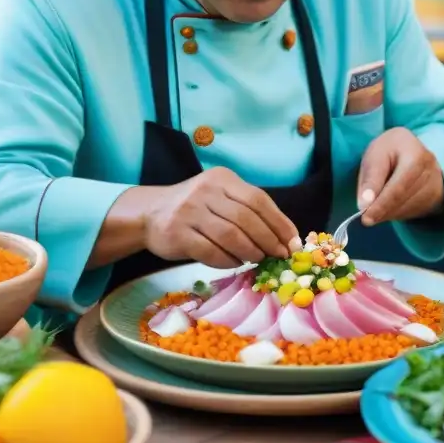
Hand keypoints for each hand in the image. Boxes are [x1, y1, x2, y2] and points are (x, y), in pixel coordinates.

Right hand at [143, 168, 301, 268]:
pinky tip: (235, 263)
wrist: (150, 213)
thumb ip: (248, 212)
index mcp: (223, 179)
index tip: (292, 242)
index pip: (259, 200)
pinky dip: (228, 260)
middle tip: (279, 256)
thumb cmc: (196, 209)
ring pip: (230, 236)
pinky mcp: (177, 233)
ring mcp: (189, 212)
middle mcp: (206, 191)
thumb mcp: (221, 198)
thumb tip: (285, 239)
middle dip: (268, 240)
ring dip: (250, 251)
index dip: (279, 223)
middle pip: (247, 218)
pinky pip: (210, 251)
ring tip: (258, 260)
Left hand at [357, 128, 443, 225]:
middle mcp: (432, 169)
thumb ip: (370, 179)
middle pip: (404, 198)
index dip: (382, 203)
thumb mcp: (374, 156)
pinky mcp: (437, 198)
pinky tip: (388, 206)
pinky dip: (397, 213)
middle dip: (382, 211)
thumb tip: (364, 204)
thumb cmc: (388, 151)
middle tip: (366, 219)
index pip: (399, 185)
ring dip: (388, 213)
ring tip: (374, 207)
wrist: (410, 149)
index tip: (366, 218)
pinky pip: (414, 212)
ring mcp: (437, 184)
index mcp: (416, 154)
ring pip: (408, 208)